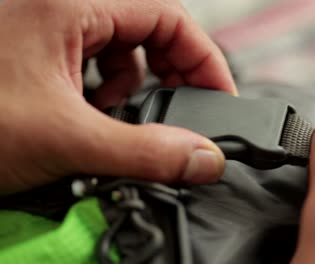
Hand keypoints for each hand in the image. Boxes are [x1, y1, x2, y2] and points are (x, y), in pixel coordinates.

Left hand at [0, 0, 236, 193]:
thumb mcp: (65, 139)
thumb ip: (145, 152)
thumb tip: (202, 158)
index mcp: (69, 0)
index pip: (169, 16)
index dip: (202, 59)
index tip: (217, 97)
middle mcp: (58, 2)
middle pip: (147, 29)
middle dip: (167, 75)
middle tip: (177, 112)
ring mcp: (47, 21)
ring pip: (120, 44)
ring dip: (131, 84)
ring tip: (116, 117)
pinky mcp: (37, 43)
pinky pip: (91, 56)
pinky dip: (102, 87)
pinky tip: (87, 112)